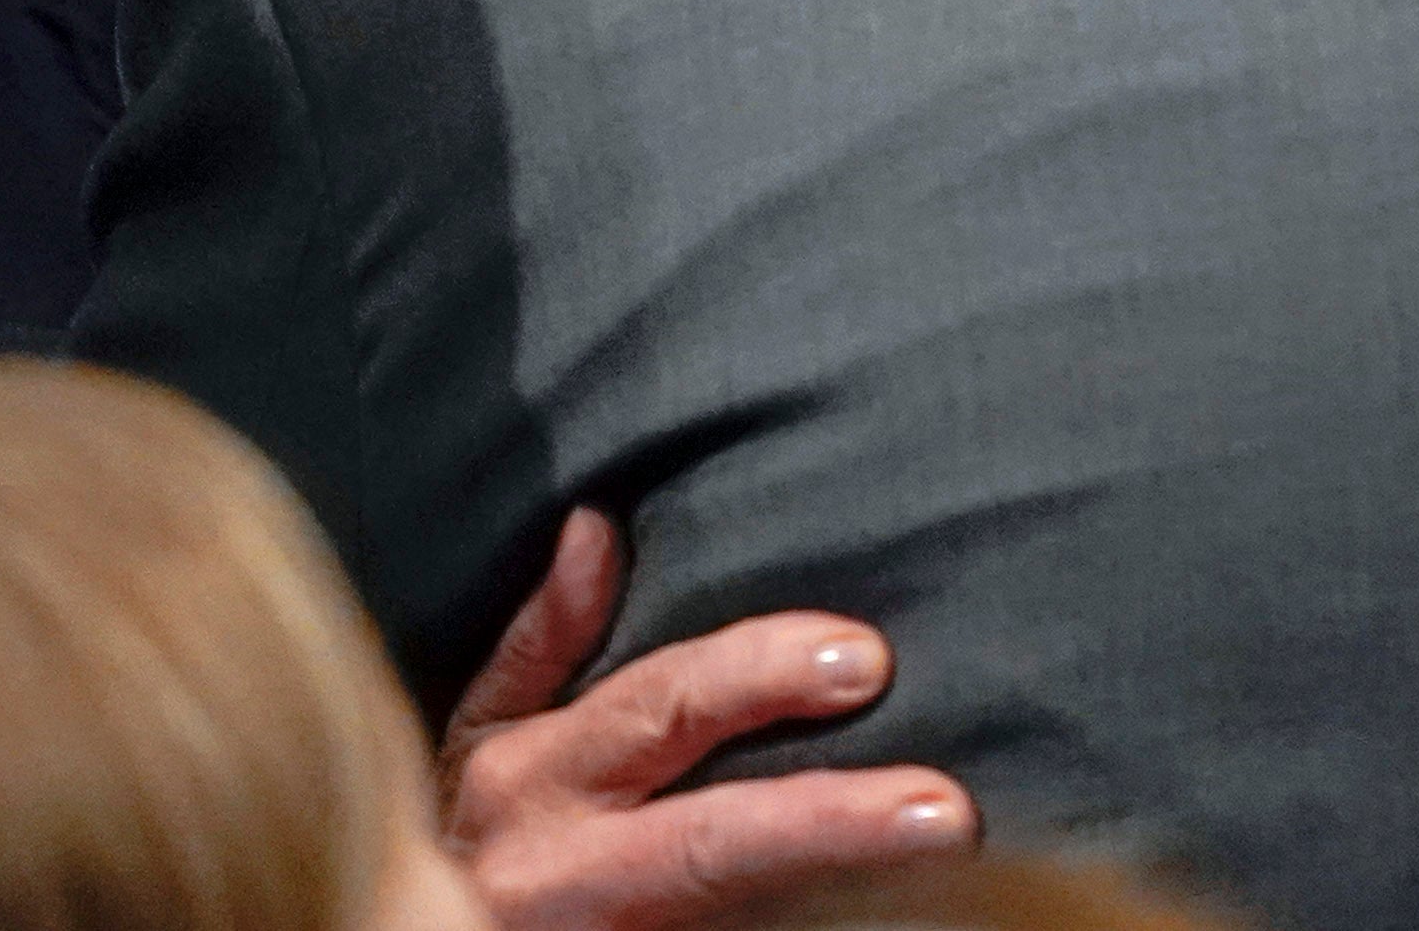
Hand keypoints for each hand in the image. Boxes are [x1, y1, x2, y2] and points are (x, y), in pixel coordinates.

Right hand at [440, 508, 977, 930]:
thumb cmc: (474, 837)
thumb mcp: (486, 737)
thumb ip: (544, 644)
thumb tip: (596, 528)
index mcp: (527, 772)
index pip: (664, 709)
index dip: (761, 678)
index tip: (867, 658)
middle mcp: (553, 865)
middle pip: (710, 838)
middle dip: (826, 821)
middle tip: (944, 808)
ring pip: (726, 910)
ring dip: (837, 892)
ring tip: (939, 859)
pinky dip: (804, 929)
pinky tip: (888, 918)